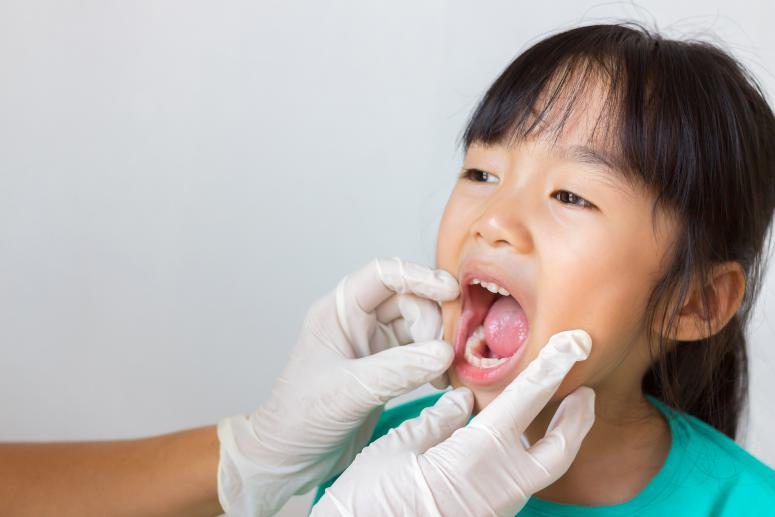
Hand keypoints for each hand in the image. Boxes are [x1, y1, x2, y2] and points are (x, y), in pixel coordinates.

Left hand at [216, 257, 459, 515]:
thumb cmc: (299, 417)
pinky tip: (442, 381)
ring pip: (419, 325)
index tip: (451, 290)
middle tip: (446, 352)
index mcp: (338, 311)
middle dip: (433, 320)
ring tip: (447, 370)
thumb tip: (443, 352)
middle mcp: (357, 321)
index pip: (382, 274)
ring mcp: (373, 345)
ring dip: (438, 342)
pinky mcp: (387, 369)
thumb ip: (397, 371)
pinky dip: (436, 362)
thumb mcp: (348, 391)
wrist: (289, 457)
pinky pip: (421, 353)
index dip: (418, 275)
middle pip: (409, 299)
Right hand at [311, 329, 595, 516]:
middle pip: (559, 450)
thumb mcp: (396, 450)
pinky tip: (511, 444)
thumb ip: (436, 421)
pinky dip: (526, 458)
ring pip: (541, 471)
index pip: (526, 401)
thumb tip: (462, 401)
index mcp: (476, 458)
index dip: (551, 368)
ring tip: (556, 414)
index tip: (573, 344)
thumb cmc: (367, 503)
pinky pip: (517, 485)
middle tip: (584, 391)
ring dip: (555, 441)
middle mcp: (498, 487)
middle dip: (577, 418)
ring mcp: (495, 510)